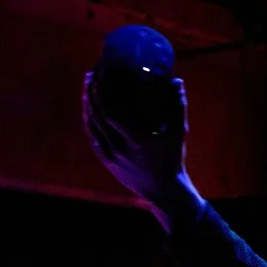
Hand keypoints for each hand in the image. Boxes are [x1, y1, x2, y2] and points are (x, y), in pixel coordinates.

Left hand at [82, 69, 191, 214]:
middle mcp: (119, 148)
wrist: (163, 191)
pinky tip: (88, 109)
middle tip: (90, 76)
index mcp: (136, 139)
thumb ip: (178, 106)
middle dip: (91, 94)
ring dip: (87, 105)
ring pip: (92, 126)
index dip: (102, 93)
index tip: (100, 76)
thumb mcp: (178, 133)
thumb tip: (176, 80)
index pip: (111, 112)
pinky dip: (88, 121)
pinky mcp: (107, 161)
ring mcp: (111, 155)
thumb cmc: (172, 159)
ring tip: (87, 87)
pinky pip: (92, 138)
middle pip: (98, 116)